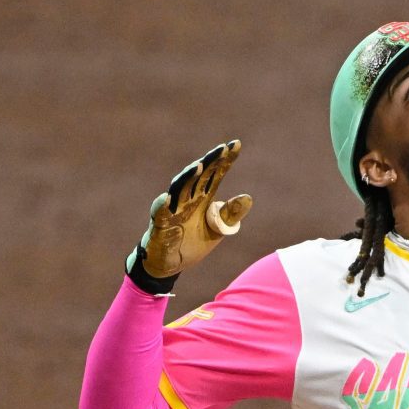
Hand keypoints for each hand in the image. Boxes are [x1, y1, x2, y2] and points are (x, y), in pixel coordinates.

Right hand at [134, 139, 253, 279]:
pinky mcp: (160, 225)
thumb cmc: (194, 241)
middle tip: (222, 148)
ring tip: (198, 167)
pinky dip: (163, 206)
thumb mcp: (218, 229)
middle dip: (210, 161)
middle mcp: (188, 198)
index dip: (225, 160)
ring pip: (179, 188)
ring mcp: (173, 209)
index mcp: (203, 197)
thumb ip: (231, 213)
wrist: (172, 264)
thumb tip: (248, 197)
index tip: (236, 144)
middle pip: (199, 175)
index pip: (215, 173)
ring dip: (187, 178)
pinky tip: (168, 199)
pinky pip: (160, 214)